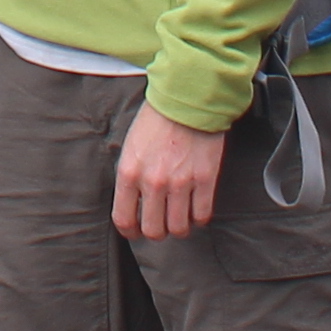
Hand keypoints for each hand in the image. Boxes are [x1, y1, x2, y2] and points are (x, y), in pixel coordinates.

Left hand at [111, 106, 230, 241]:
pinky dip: (198, 218)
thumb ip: (130, 177)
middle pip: (154, 230)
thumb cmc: (156, 119)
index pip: (124, 219)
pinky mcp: (205, 180)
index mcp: (129, 173)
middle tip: (160, 224)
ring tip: (179, 216)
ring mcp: (181, 183)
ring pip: (179, 228)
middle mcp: (153, 182)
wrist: (186, 98)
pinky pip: (202, 215)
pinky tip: (195, 208)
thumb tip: (134, 204)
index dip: (130, 231)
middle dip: (156, 232)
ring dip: (178, 227)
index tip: (136, 230)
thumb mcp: (131, 147)